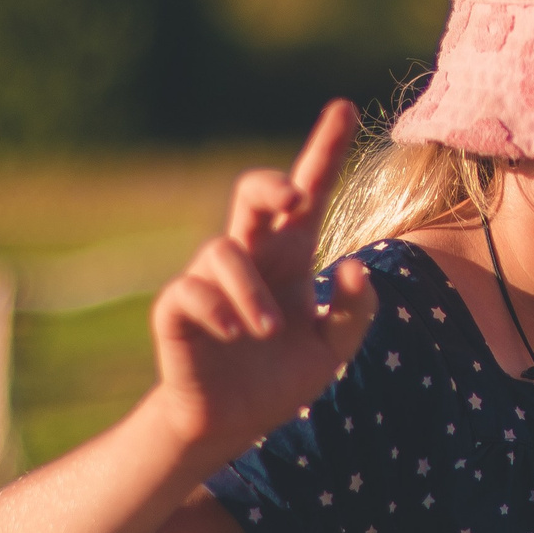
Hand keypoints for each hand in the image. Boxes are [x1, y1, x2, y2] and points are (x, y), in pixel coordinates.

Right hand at [148, 102, 378, 460]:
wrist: (233, 424)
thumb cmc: (281, 378)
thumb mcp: (332, 348)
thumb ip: (354, 311)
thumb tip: (355, 267)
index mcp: (291, 258)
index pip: (309, 194)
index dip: (324, 151)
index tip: (344, 108)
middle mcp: (251, 258)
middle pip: (253, 194)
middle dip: (271, 183)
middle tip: (295, 197)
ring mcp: (210, 281)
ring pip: (223, 250)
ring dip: (250, 289)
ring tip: (268, 329)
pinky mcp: (178, 310)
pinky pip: (189, 291)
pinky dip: (216, 306)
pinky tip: (236, 332)